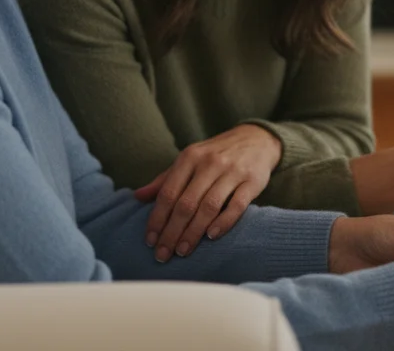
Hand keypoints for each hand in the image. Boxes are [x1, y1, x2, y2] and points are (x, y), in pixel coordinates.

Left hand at [134, 125, 281, 261]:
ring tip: (183, 251)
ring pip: (208, 206)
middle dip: (172, 232)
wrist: (257, 139)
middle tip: (163, 254)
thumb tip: (137, 196)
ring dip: (193, 232)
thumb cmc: (216, 155)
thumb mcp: (189, 160)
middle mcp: (209, 163)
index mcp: (189, 157)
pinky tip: (211, 237)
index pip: (168, 192)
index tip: (150, 241)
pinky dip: (223, 222)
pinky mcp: (252, 181)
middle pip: (186, 203)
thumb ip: (165, 179)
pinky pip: (236, 206)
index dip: (157, 219)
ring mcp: (232, 172)